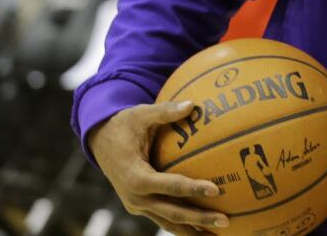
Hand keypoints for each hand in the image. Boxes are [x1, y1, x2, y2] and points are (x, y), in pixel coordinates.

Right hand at [87, 101, 228, 234]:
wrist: (100, 142)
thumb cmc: (124, 125)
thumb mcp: (141, 114)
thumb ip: (165, 111)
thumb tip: (192, 104)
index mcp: (134, 176)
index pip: (167, 186)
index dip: (191, 188)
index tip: (216, 189)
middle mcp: (135, 197)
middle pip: (171, 213)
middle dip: (199, 219)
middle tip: (226, 220)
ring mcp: (138, 205)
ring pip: (168, 222)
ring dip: (193, 230)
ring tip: (220, 234)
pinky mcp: (142, 207)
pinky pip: (165, 218)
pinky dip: (184, 225)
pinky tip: (205, 228)